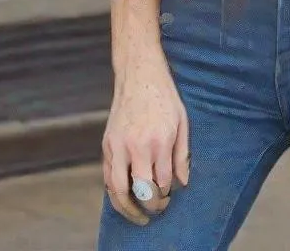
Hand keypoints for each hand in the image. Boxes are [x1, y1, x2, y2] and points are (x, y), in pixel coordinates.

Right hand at [102, 57, 190, 224]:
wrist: (139, 74)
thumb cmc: (164, 96)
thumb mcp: (182, 121)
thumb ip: (182, 154)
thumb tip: (183, 183)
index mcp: (159, 140)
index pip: (163, 182)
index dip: (167, 193)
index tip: (170, 195)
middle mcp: (137, 146)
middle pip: (142, 190)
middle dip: (151, 205)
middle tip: (158, 209)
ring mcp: (118, 145)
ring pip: (118, 189)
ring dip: (128, 208)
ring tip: (138, 215)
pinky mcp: (107, 143)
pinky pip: (107, 176)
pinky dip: (114, 192)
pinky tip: (123, 198)